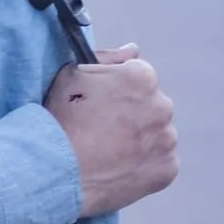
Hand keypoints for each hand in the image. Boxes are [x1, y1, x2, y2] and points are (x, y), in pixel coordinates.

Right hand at [44, 44, 177, 217]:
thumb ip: (108, 58)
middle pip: (151, 105)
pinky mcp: (168, 169)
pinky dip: (145, 164)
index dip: (116, 91)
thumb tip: (133, 50)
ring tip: (109, 151)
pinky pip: (160, 161)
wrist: (56, 173)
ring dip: (140, 138)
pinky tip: (119, 167)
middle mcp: (163, 105)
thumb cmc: (59, 120)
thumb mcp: (72, 75)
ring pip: (157, 133)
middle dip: (132, 114)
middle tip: (102, 130)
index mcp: (142, 76)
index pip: (138, 77)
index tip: (99, 107)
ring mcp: (167, 139)